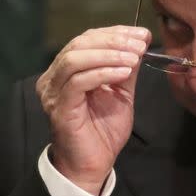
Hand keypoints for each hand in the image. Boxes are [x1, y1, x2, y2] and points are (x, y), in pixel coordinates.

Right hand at [36, 25, 150, 195]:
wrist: (94, 163)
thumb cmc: (105, 129)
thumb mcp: (121, 92)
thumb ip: (126, 68)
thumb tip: (139, 43)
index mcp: (68, 70)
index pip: (87, 39)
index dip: (115, 33)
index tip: (141, 33)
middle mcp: (55, 76)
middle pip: (80, 44)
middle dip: (113, 40)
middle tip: (139, 43)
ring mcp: (54, 91)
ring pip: (76, 59)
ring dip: (109, 54)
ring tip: (134, 57)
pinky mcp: (59, 106)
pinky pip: (78, 81)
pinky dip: (103, 72)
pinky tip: (124, 72)